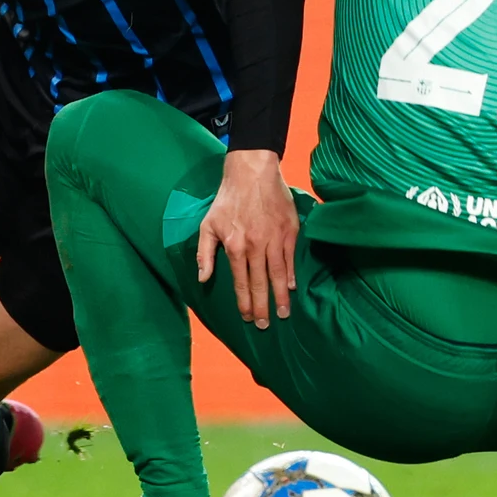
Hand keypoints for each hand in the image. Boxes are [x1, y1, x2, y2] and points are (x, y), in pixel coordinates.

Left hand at [196, 149, 298, 328]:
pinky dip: (292, 274)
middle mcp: (255, 246)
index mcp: (235, 246)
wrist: (252, 171)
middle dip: (263, 306)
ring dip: (281, 296)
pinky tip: (293, 287)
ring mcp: (274, 238)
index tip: (248, 318)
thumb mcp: (208, 224)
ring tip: (284, 313)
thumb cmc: (228, 198)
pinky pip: (291, 257)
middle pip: (260, 283)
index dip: (245, 302)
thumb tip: (203, 278)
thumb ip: (205, 253)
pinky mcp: (289, 230)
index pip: (241, 282)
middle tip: (266, 325)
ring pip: (279, 274)